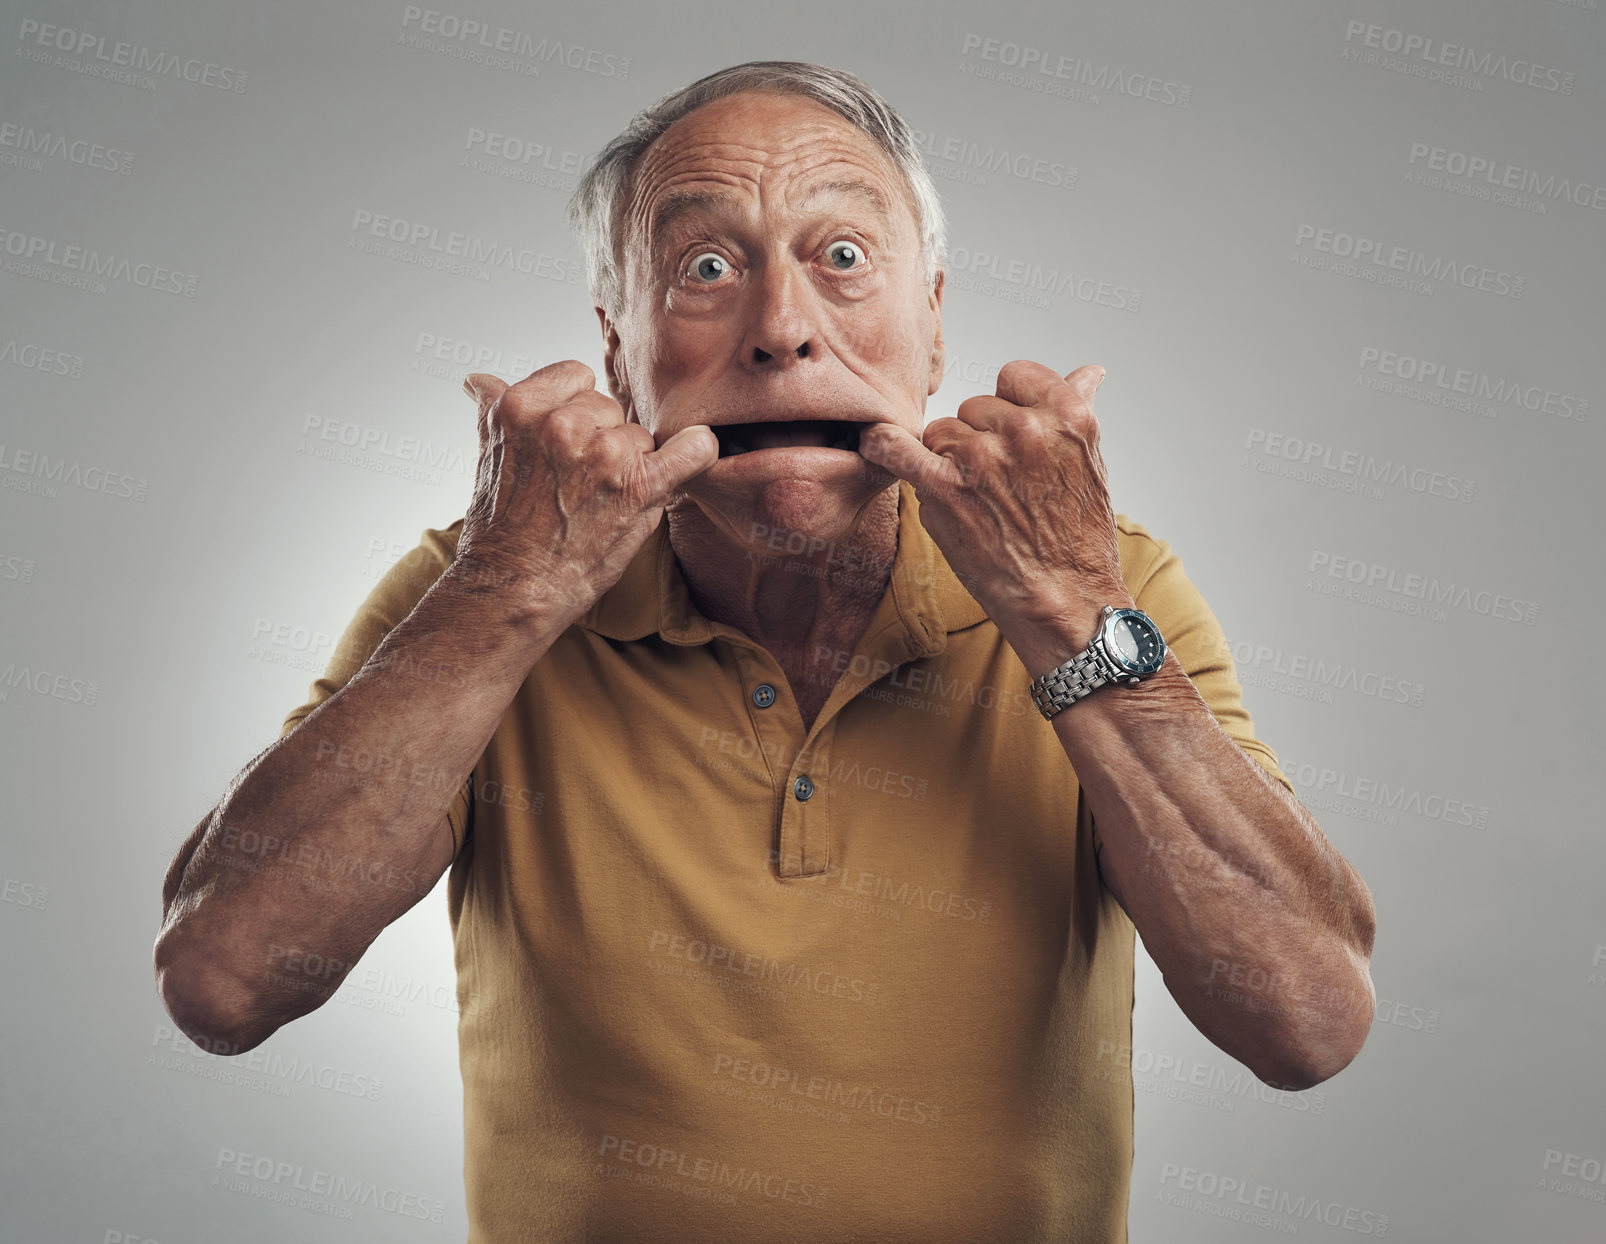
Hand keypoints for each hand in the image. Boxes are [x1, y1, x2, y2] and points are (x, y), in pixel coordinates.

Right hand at [453, 360, 716, 627]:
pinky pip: (692, 450)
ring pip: (639, 434)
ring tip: (600, 498)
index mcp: (520, 407)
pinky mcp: (640, 488)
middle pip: (608, 405)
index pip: (574, 376)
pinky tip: (693, 455)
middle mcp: (562, 425)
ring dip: (630, 461)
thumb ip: (496, 410)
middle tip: (579, 480)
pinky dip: (698, 452)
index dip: (574, 408)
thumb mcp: (488, 456)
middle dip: (600, 436)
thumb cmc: (501, 527)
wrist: (511, 588)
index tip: (566, 441)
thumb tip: (481, 379)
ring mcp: (605, 455)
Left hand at [856, 360, 1129, 647]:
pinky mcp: (946, 489)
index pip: (1015, 376)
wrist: (1066, 600)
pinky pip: (896, 449)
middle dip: (980, 438)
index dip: (1009, 405)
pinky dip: (882, 445)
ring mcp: (982, 457)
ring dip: (948, 459)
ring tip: (976, 500)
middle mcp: (1025, 429)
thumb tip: (1088, 372)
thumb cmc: (1078, 539)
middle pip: (974, 407)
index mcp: (1066, 415)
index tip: (1011, 435)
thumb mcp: (1092, 463)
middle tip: (999, 484)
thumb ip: (1076, 411)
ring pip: (942, 432)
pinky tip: (874, 443)